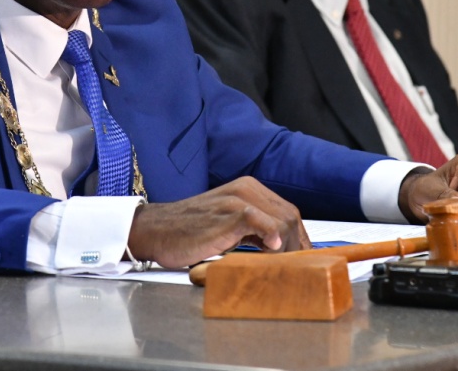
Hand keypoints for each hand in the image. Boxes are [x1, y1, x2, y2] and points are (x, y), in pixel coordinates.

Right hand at [126, 176, 310, 268]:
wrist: (156, 230)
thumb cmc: (188, 231)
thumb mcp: (228, 226)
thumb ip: (254, 231)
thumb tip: (282, 251)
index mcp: (248, 189)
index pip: (288, 213)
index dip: (298, 238)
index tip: (301, 260)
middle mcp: (246, 189)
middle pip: (291, 217)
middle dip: (297, 245)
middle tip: (294, 269)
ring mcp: (238, 199)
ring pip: (283, 221)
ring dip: (287, 248)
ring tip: (280, 267)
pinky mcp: (229, 213)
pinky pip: (262, 222)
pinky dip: (272, 237)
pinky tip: (271, 250)